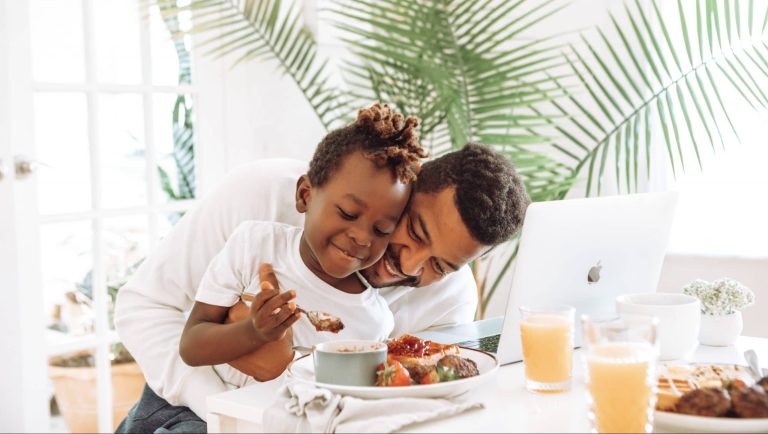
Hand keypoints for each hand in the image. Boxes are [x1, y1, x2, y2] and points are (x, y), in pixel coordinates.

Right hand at [227, 263, 297, 380]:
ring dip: (287, 310)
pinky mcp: (275, 333)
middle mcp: (259, 317)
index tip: (278, 290)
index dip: (270, 292)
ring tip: (294, 304)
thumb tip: (266, 282)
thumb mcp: (261, 303)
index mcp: (254, 307)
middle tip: (294, 292)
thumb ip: (265, 292)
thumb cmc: (262, 313)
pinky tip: (299, 313)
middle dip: (283, 298)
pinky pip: (285, 326)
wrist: (256, 334)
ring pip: (278, 317)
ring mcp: (266, 327)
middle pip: (270, 306)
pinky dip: (292, 319)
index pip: (261, 297)